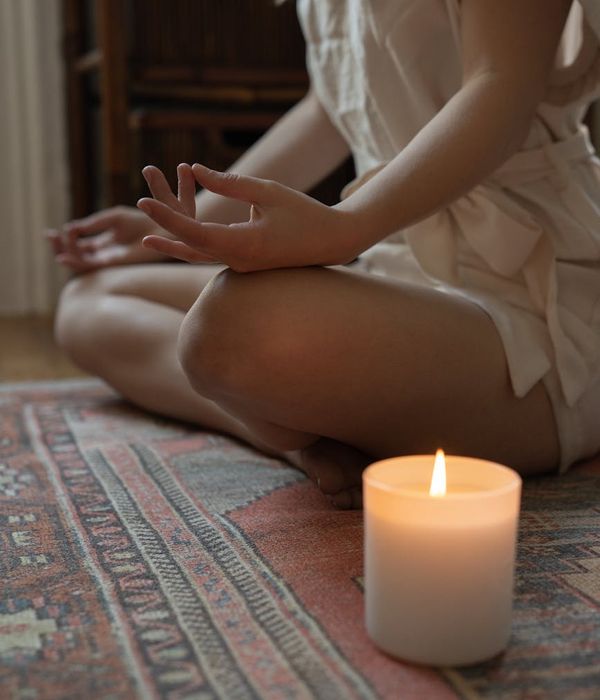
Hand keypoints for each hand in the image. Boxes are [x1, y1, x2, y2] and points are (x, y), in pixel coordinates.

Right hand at [45, 205, 171, 272]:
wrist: (161, 228)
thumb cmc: (142, 221)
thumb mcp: (113, 218)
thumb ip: (94, 224)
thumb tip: (71, 229)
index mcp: (105, 242)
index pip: (79, 245)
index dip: (64, 238)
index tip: (56, 230)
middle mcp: (105, 253)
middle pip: (76, 255)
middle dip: (60, 246)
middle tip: (49, 236)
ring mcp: (108, 259)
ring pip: (80, 262)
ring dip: (64, 252)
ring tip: (56, 240)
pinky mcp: (113, 263)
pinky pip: (90, 266)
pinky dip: (75, 262)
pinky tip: (64, 255)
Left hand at [137, 163, 359, 272]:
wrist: (333, 241)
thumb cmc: (305, 213)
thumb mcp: (266, 191)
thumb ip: (229, 183)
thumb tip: (195, 170)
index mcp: (243, 244)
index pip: (193, 233)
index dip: (166, 217)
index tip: (144, 200)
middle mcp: (239, 261)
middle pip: (190, 248)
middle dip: (165, 228)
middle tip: (140, 208)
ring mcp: (242, 266)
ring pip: (200, 256)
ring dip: (175, 242)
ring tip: (147, 236)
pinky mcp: (247, 264)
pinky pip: (213, 256)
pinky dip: (194, 245)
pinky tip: (179, 239)